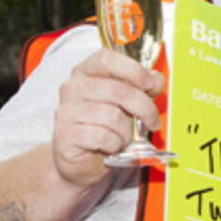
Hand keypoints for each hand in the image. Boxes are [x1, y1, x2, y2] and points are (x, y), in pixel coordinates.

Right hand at [52, 49, 164, 185]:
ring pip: (113, 116)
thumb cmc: (106, 127)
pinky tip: (111, 145)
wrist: (83, 161)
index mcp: (86, 72)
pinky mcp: (65, 134)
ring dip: (127, 131)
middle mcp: (73, 88)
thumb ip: (144, 87)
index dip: (134, 70)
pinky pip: (102, 136)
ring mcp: (66, 111)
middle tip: (152, 121)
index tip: (150, 85)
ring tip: (124, 136)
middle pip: (119, 90)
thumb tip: (156, 79)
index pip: (107, 59)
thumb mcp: (130, 103)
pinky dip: (115, 143)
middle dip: (144, 108)